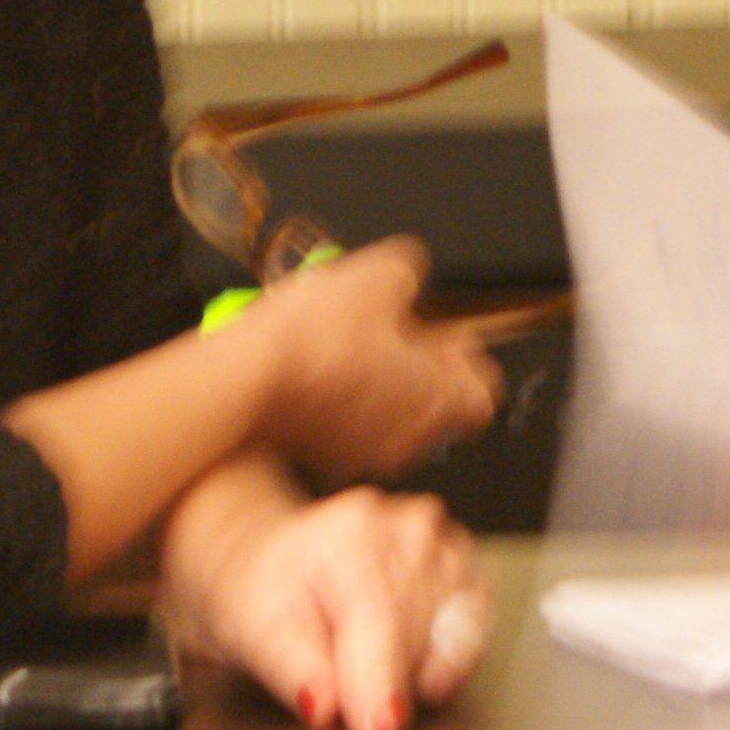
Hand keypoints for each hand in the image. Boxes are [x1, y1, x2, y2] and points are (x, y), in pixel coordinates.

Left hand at [163, 484, 485, 729]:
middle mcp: (407, 529)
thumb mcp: (256, 628)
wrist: (278, 561)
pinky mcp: (464, 565)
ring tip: (361, 649)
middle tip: (337, 669)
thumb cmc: (265, 588)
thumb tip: (325, 703)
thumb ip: (293, 667)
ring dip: (409, 666)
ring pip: (447, 641)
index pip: (381, 620)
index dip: (379, 684)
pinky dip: (440, 657)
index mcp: (350, 535)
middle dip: (377, 677)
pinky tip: (401, 652)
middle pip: (414, 638)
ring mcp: (442, 544)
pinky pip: (471, 633)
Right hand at [249, 239, 498, 478]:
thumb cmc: (315, 335)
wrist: (246, 377)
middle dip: (421, 368)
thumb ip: (410, 273)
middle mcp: (406, 436)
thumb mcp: (380, 274)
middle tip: (396, 333)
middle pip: (436, 406)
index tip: (449, 336)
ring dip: (381, 385)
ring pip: (390, 418)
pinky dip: (342, 401)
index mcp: (436, 398)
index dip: (469, 361)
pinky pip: (347, 428)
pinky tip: (320, 366)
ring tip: (353, 345)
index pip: (483, 395)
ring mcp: (361, 453)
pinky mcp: (320, 456)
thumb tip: (407, 274)